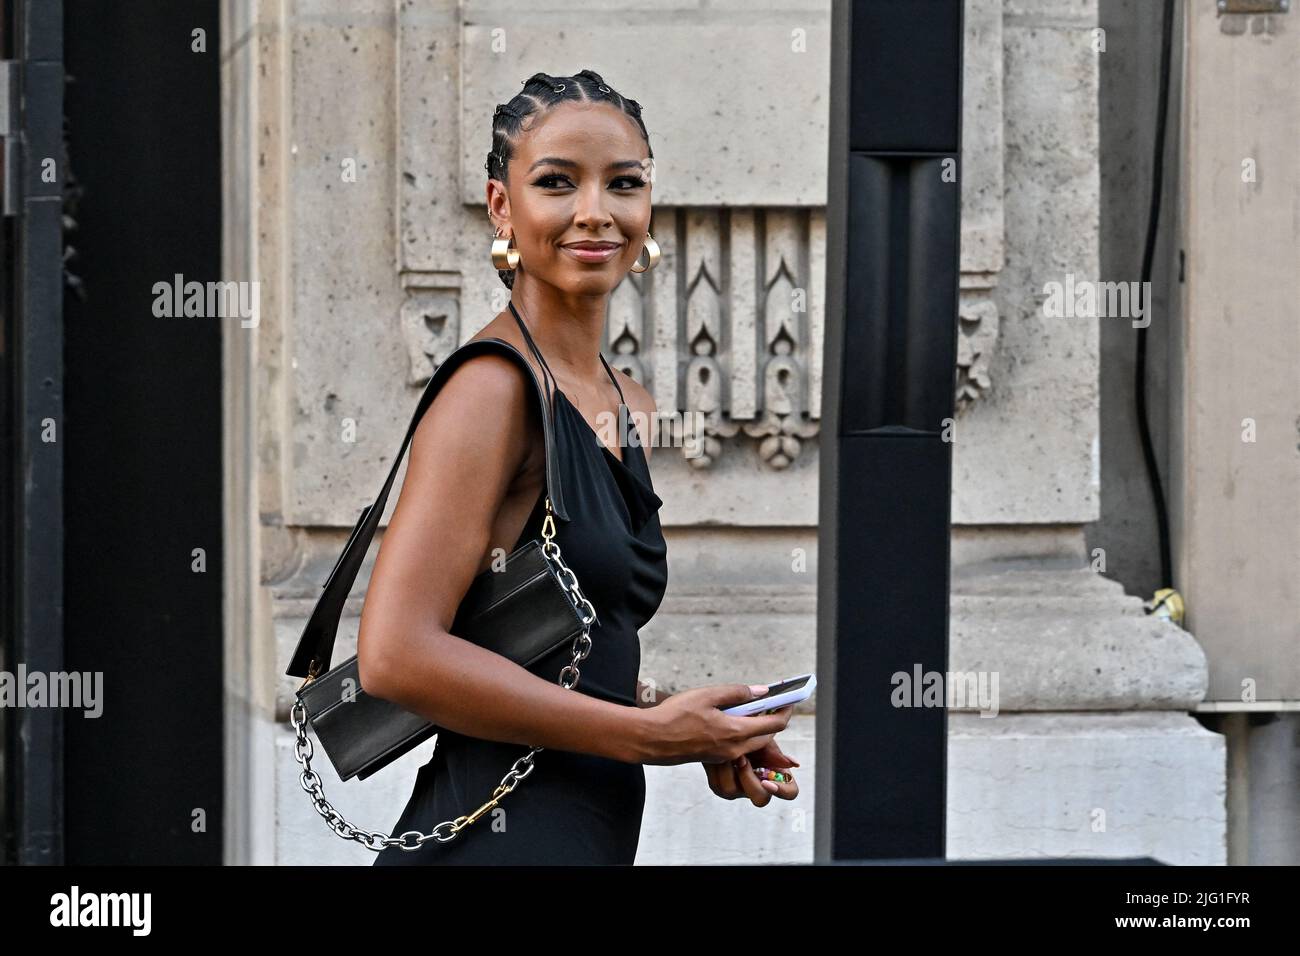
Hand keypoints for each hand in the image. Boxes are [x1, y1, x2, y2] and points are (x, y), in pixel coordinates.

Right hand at [637, 684, 793, 765]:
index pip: (774, 725)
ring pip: (752, 742)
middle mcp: (734, 748)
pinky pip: (739, 746)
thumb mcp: (707, 695)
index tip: (789, 700)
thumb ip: (737, 693)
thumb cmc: (675, 716)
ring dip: (758, 727)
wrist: (650, 739)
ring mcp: (724, 755)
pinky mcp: (714, 757)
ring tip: (751, 708)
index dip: (785, 711)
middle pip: (766, 736)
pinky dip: (743, 733)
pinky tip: (732, 719)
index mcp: (735, 732)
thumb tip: (761, 691)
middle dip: (773, 720)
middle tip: (771, 702)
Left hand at [702, 714, 800, 806]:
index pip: (790, 792)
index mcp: (776, 776)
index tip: (766, 781)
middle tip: (741, 759)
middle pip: (760, 799)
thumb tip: (794, 764)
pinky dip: (717, 767)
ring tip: (727, 749)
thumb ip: (774, 753)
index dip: (781, 790)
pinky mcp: (721, 787)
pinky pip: (718, 785)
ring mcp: (739, 790)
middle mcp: (759, 787)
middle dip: (748, 778)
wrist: (726, 731)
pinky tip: (717, 754)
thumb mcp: (762, 740)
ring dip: (728, 768)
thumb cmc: (750, 735)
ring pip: (733, 791)